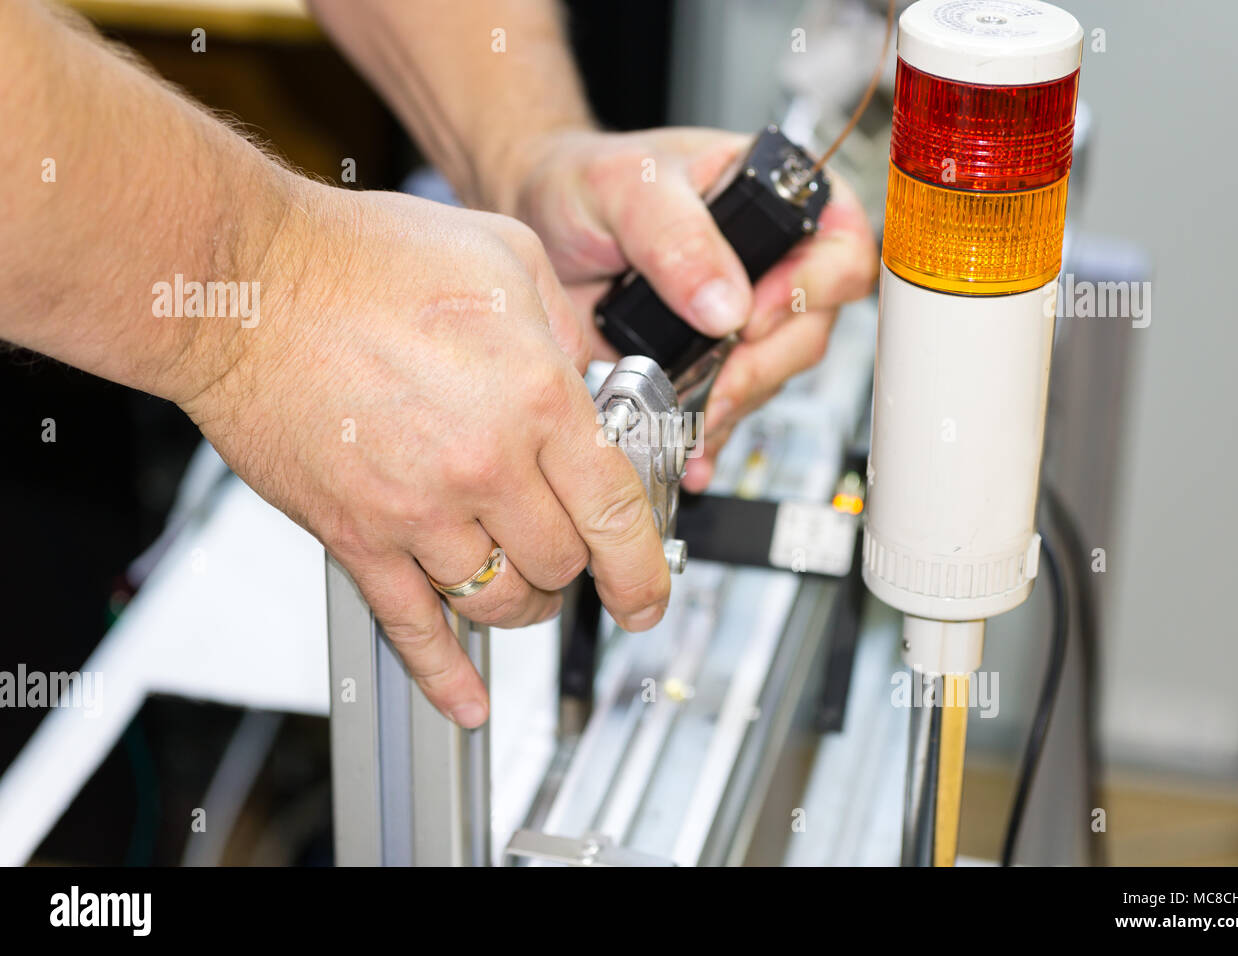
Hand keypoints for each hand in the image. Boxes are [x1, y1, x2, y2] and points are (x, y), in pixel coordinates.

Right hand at [180, 184, 670, 727]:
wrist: (246, 284)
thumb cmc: (362, 258)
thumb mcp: (505, 258)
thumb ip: (564, 326)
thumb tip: (589, 373)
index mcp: (535, 399)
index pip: (616, 514)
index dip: (645, 569)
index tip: (650, 594)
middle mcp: (484, 465)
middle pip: (562, 565)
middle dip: (577, 568)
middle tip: (573, 554)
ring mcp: (417, 511)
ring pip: (500, 601)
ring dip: (523, 604)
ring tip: (524, 587)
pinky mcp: (356, 536)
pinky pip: (412, 627)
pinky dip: (444, 674)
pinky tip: (466, 701)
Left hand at [502, 127, 876, 490]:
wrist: (540, 225)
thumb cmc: (585, 181)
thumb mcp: (625, 187)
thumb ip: (675, 236)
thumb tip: (726, 305)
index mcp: (776, 197)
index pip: (840, 247)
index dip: (812, 288)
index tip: (751, 316)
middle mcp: (770, 262)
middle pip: (811, 328)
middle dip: (760, 365)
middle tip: (713, 381)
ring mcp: (741, 318)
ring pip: (770, 377)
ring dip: (729, 403)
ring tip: (682, 416)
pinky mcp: (707, 362)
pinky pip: (727, 408)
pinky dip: (706, 434)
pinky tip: (685, 449)